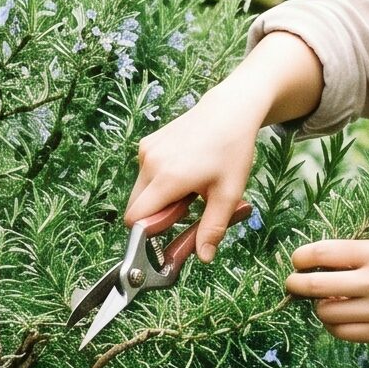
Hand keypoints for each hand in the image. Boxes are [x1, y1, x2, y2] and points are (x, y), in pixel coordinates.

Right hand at [126, 85, 266, 262]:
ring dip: (158, 198)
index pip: (136, 219)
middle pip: (135, 207)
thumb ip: (213, 228)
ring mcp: (146, 151)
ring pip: (140, 191)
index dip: (149, 232)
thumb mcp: (229, 193)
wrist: (230, 110)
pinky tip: (184, 169)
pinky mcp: (147, 143)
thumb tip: (203, 257)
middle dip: (155, 216)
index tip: (169, 232)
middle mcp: (151, 163)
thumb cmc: (233, 150)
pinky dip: (158, 180)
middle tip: (186, 209)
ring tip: (189, 186)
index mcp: (168, 179)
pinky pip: (144, 173)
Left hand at [284, 237, 368, 344]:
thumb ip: (355, 254)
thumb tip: (311, 264)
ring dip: (318, 306)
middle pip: (316, 286)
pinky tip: (339, 315)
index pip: (323, 253)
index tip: (296, 260)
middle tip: (293, 283)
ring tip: (326, 300)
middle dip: (296, 284)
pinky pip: (341, 333)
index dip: (301, 257)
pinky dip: (332, 324)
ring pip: (325, 313)